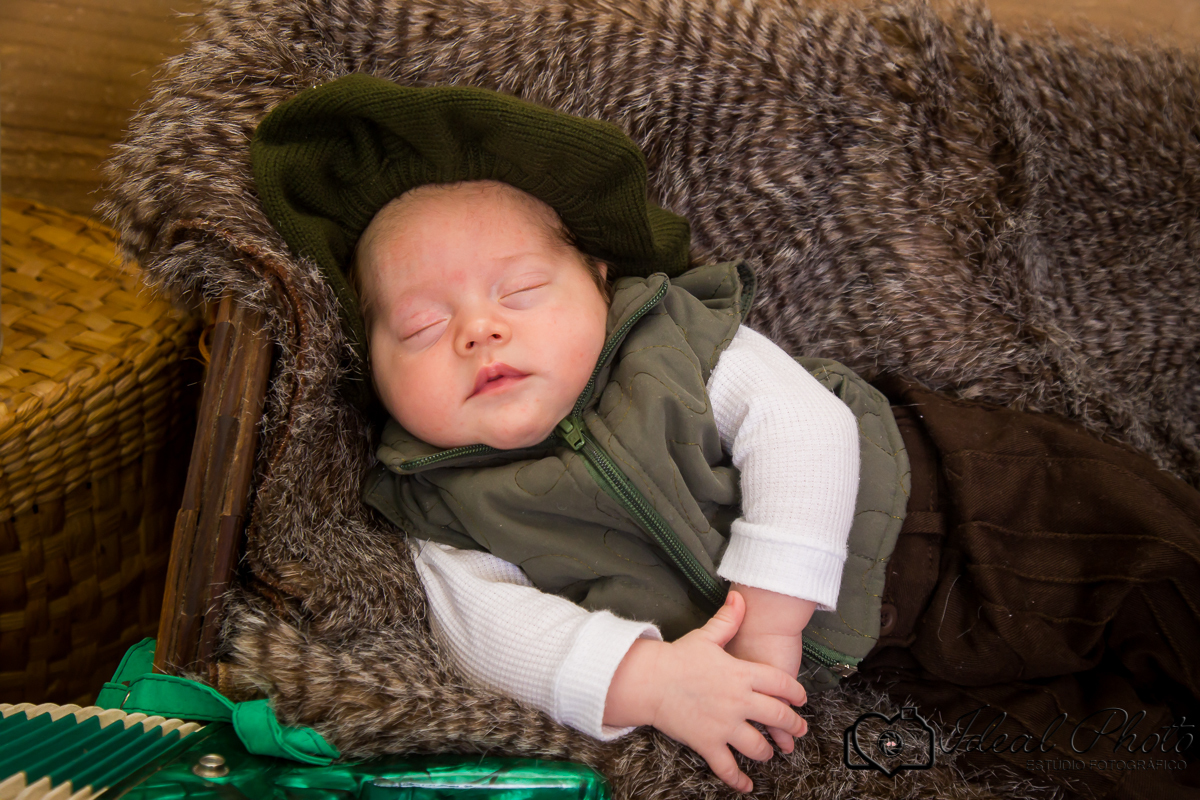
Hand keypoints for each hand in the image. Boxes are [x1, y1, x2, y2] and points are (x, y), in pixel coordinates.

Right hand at [604, 590, 807, 793]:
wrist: (648, 681)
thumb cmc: (677, 658)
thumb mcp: (706, 636)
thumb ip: (728, 619)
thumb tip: (739, 596)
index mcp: (741, 673)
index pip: (782, 684)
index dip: (796, 693)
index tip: (801, 700)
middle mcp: (738, 701)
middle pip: (778, 717)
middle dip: (794, 726)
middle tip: (799, 730)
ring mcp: (724, 725)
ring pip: (759, 746)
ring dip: (768, 751)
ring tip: (770, 751)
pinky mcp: (708, 743)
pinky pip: (728, 768)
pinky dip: (739, 780)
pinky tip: (747, 785)